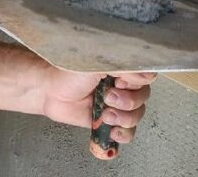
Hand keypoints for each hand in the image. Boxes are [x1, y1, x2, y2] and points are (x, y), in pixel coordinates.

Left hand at [39, 67, 155, 145]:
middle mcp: (123, 85)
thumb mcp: (97, 63)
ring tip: (105, 114)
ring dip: (124, 118)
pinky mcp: (110, 122)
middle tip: (108, 96)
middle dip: (128, 101)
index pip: (147, 75)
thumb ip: (122, 66)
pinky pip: (128, 132)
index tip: (120, 81)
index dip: (137, 82)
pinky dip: (123, 134)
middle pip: (144, 97)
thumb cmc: (69, 73)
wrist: (50, 92)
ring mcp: (117, 104)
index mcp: (122, 67)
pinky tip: (112, 130)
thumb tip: (145, 73)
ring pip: (137, 115)